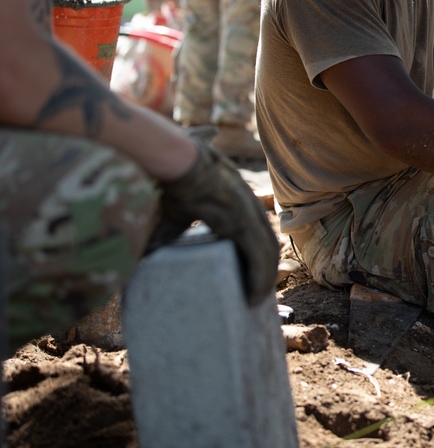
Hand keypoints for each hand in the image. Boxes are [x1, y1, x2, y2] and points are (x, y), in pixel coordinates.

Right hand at [154, 137, 279, 304]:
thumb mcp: (171, 218)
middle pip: (266, 248)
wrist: (172, 159)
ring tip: (252, 303)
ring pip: (267, 254)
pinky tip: (254, 295)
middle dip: (263, 275)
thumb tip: (137, 266)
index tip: (249, 283)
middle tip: (253, 300)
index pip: (257, 238)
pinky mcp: (243, 219)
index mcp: (238, 208)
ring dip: (263, 281)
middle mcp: (249, 209)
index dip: (257, 262)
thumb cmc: (168, 185)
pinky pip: (259, 254)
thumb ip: (163, 240)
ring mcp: (249, 213)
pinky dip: (260, 277)